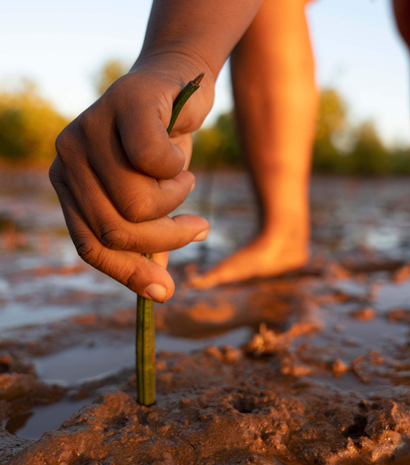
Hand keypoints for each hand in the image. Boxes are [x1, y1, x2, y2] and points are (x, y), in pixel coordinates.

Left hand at [49, 54, 213, 301]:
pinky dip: (180, 167)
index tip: (164, 293)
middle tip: (198, 227)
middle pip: (116, 230)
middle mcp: (68, 159)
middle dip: (166, 239)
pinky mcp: (121, 105)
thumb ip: (147, 239)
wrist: (178, 82)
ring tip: (184, 179)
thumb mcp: (153, 200)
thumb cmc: (163, 146)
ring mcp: (90, 129)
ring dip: (177, 200)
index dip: (128, 274)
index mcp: (70, 186)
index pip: (90, 246)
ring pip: (138, 203)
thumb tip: (156, 293)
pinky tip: (181, 148)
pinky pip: (156, 162)